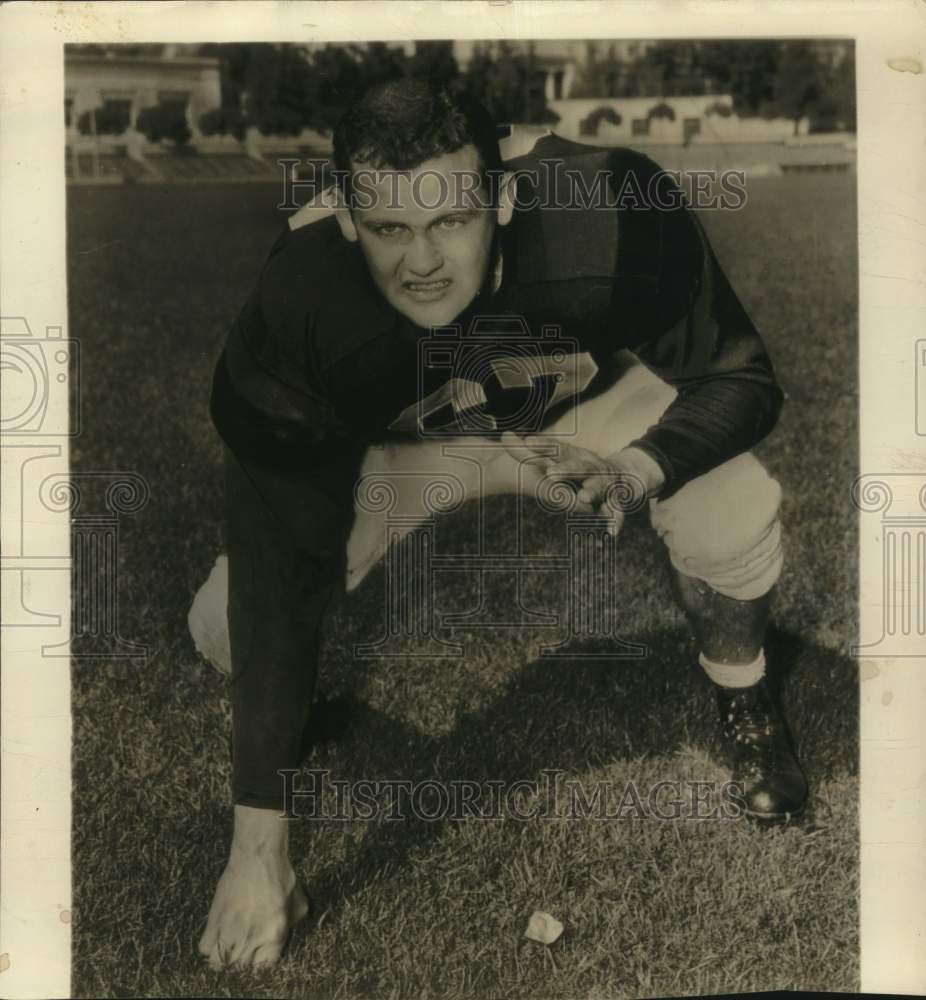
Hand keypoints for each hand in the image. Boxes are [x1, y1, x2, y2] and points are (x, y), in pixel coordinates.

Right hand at [198, 805, 308, 969]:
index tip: (260, 954)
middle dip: (243, 960)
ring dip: (224, 957)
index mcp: (274, 936)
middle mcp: (251, 939)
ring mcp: (230, 932)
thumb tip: (289, 933)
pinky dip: (210, 945)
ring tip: (230, 945)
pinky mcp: (213, 920)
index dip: (261, 961)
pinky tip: (219, 935)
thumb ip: (294, 925)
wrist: (258, 857)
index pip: (264, 968)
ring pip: (218, 963)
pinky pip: (204, 948)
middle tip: (245, 947)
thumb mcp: (299, 902)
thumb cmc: (281, 877)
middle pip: (240, 968)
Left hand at [500, 433, 664, 536]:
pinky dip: (615, 520)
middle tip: (550, 473)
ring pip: (599, 486)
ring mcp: (606, 483)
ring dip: (592, 491)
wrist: (626, 475)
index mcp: (575, 455)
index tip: (527, 443)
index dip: (543, 446)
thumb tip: (503, 436)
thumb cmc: (581, 468)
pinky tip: (611, 532)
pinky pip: (616, 512)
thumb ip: (527, 451)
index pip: (557, 449)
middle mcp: (591, 466)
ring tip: (584, 497)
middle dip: (567, 469)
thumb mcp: (556, 459)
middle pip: (579, 466)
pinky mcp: (617, 501)